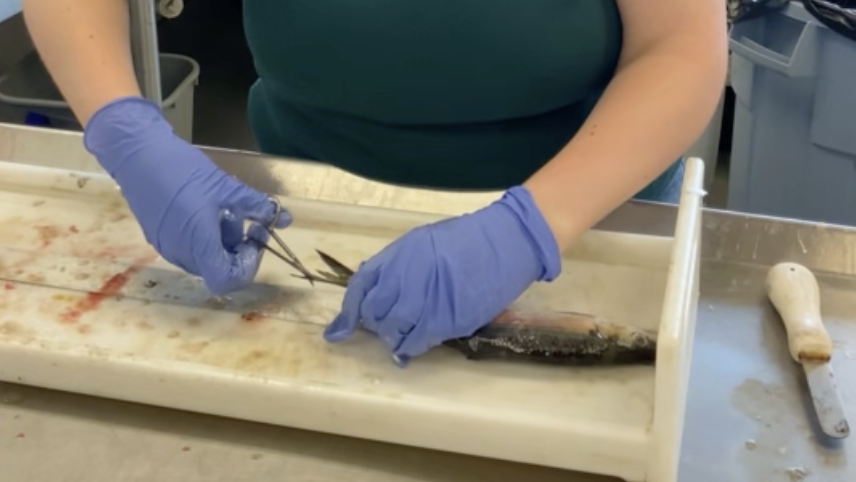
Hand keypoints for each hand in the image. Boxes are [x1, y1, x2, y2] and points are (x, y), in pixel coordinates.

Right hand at [84, 97, 290, 294]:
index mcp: (198, 245)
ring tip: (225, 209)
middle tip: (246, 221)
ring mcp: (166, 246)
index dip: (247, 266)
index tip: (254, 240)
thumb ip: (256, 206)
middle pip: (217, 269)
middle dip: (237, 249)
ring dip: (221, 241)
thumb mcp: (226, 187)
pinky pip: (188, 247)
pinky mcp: (157, 237)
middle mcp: (181, 254)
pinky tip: (205, 209)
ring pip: (203, 257)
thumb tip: (284, 218)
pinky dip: (204, 236)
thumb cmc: (182, 170)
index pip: (227, 280)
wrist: (135, 152)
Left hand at [323, 186, 562, 363]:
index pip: (361, 287)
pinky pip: (417, 341)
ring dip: (391, 338)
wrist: (504, 242)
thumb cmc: (466, 240)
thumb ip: (396, 265)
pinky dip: (409, 348)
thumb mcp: (422, 242)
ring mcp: (426, 300)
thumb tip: (375, 290)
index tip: (337, 332)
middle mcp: (406, 278)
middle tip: (385, 326)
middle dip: (375, 323)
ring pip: (393, 330)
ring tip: (399, 337)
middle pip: (374, 312)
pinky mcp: (447, 319)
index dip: (347, 313)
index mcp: (398, 256)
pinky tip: (410, 348)